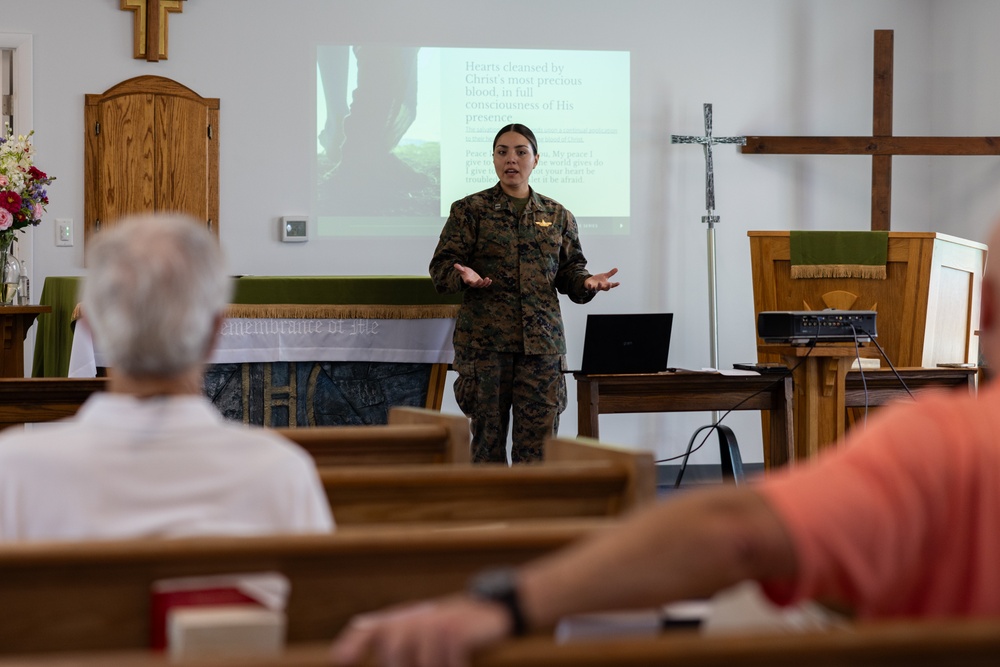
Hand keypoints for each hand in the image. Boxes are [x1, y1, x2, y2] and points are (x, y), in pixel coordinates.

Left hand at [330, 595, 510, 666]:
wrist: (494, 609)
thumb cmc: (454, 628)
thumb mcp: (425, 630)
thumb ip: (399, 643)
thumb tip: (368, 659)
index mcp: (403, 617)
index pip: (370, 628)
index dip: (353, 643)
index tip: (341, 659)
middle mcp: (415, 617)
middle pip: (394, 654)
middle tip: (426, 663)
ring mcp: (435, 622)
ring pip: (422, 664)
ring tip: (447, 661)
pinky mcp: (455, 630)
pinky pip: (447, 664)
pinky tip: (461, 664)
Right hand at [455, 263, 491, 288]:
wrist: (468, 274)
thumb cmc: (465, 272)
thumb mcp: (462, 270)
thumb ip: (459, 268)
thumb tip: (455, 265)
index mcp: (467, 280)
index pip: (468, 282)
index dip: (469, 281)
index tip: (469, 280)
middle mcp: (472, 283)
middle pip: (475, 285)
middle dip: (478, 283)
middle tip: (481, 279)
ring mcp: (477, 283)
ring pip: (481, 285)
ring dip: (485, 283)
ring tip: (488, 278)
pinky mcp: (481, 282)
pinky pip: (485, 285)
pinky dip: (488, 283)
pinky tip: (491, 280)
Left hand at [584, 267, 619, 291]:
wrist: (590, 282)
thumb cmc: (598, 279)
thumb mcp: (605, 276)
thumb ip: (610, 273)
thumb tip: (617, 268)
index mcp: (605, 284)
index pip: (611, 285)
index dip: (615, 284)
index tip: (618, 283)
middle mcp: (601, 287)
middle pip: (605, 289)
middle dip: (607, 287)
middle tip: (609, 284)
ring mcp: (596, 287)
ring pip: (598, 288)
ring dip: (599, 286)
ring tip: (599, 282)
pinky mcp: (590, 287)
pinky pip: (590, 288)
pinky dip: (590, 286)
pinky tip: (590, 284)